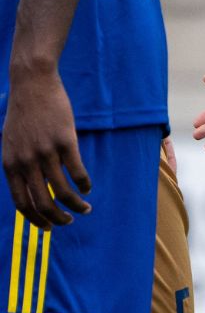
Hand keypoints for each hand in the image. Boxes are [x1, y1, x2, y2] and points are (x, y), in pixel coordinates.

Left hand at [0, 65, 90, 227]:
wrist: (32, 84)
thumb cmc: (23, 112)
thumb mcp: (10, 142)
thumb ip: (18, 164)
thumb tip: (32, 186)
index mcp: (9, 164)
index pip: (21, 202)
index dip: (36, 219)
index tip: (48, 228)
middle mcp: (26, 162)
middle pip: (42, 202)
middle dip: (57, 218)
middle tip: (69, 221)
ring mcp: (45, 152)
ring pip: (62, 190)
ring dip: (76, 205)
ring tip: (85, 208)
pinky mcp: (65, 141)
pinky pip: (77, 171)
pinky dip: (84, 184)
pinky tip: (88, 187)